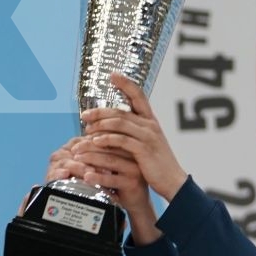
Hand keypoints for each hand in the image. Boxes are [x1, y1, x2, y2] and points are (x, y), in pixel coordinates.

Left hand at [65, 137, 160, 244]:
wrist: (139, 200)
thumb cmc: (126, 179)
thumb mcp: (119, 160)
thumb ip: (108, 149)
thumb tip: (86, 137)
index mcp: (132, 146)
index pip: (113, 135)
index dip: (96, 134)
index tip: (82, 135)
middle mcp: (135, 156)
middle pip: (109, 146)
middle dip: (90, 146)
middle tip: (75, 148)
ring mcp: (134, 169)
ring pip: (109, 160)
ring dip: (91, 158)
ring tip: (77, 159)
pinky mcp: (132, 183)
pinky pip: (112, 179)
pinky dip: (98, 177)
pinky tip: (87, 176)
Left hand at [80, 74, 189, 200]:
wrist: (171, 180)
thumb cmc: (155, 164)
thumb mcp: (145, 144)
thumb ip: (132, 132)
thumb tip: (111, 125)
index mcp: (150, 121)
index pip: (138, 95)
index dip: (126, 83)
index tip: (113, 75)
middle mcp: (149, 125)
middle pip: (121, 111)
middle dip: (100, 111)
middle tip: (84, 115)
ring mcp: (148, 136)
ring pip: (119, 123)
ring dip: (100, 125)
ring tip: (86, 130)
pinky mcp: (143, 150)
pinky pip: (121, 141)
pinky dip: (106, 139)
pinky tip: (95, 141)